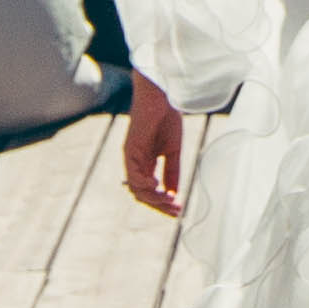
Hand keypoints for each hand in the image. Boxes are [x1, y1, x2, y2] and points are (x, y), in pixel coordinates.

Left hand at [123, 87, 187, 214]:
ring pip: (137, 188)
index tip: (178, 210)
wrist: (161, 96)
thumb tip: (174, 193)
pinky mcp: (130, 150)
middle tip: (176, 211)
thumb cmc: (166, 118)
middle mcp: (135, 163)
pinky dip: (145, 184)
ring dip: (154, 198)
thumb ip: (173, 172)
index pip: (149, 191)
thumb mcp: (173, 151)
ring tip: (170, 200)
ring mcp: (131, 158)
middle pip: (142, 194)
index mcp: (145, 163)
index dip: (162, 203)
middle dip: (159, 205)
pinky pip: (134, 175)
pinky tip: (158, 186)